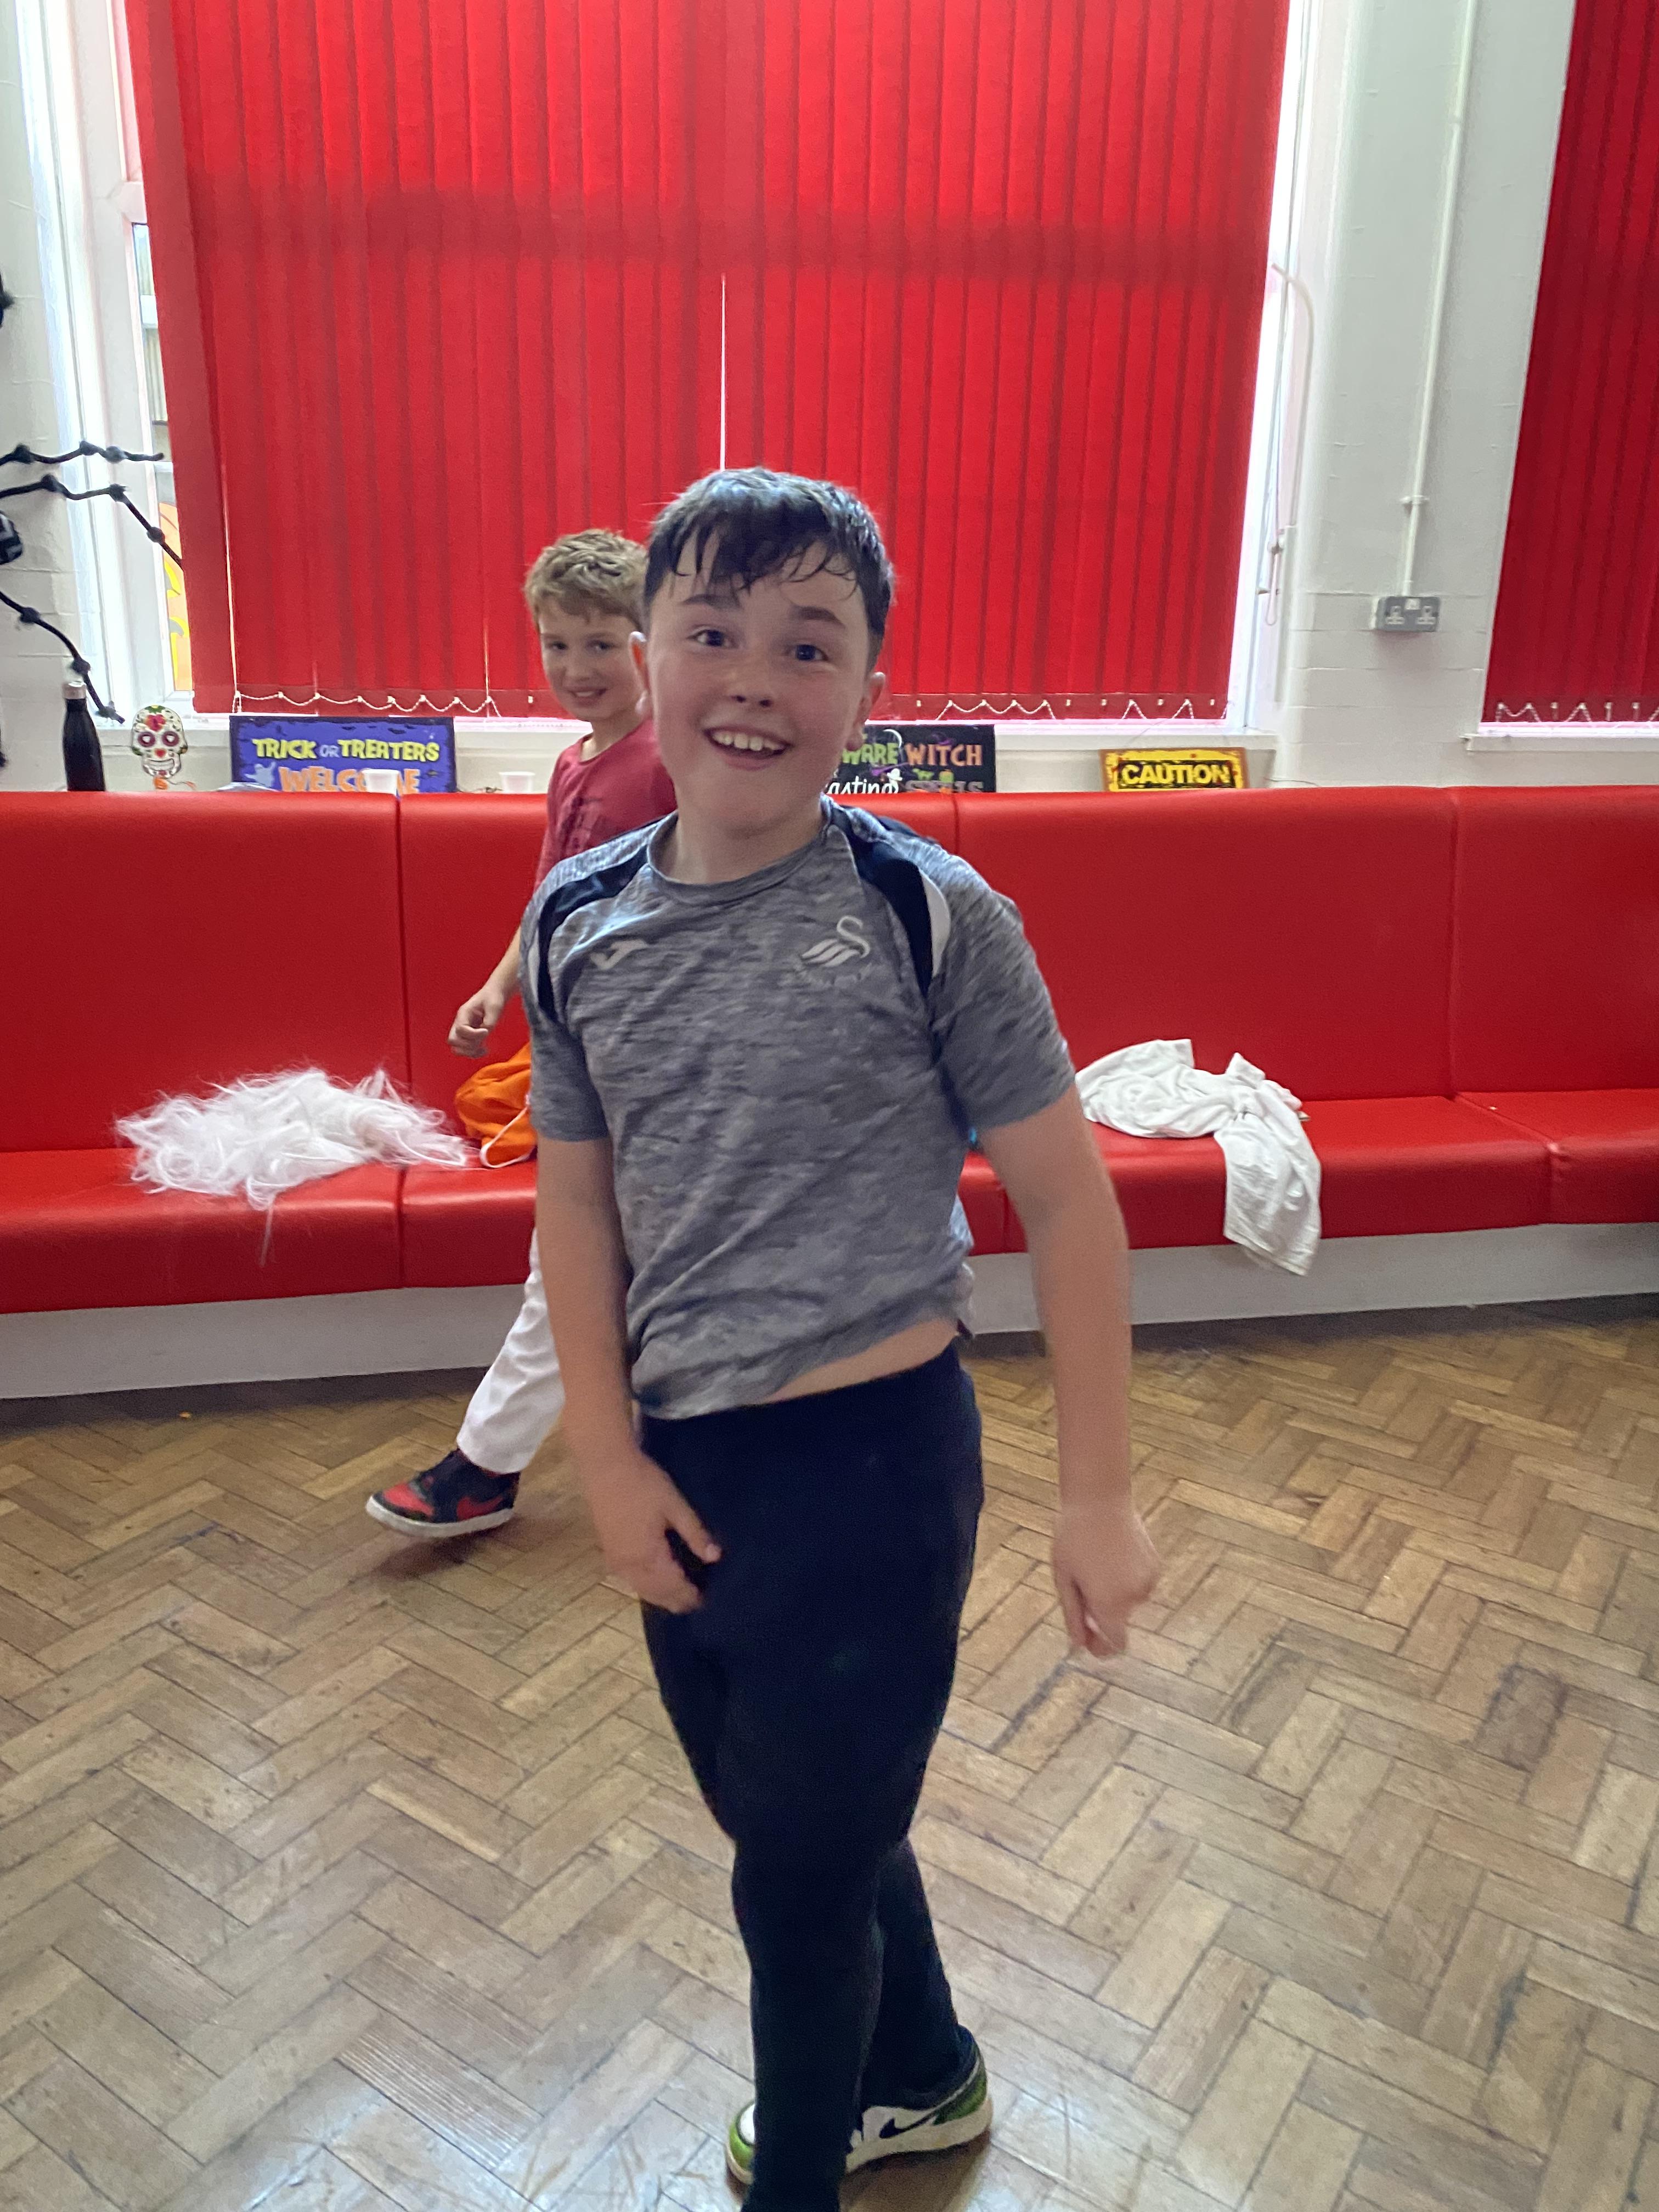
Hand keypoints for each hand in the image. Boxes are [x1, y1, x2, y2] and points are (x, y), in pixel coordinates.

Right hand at [450, 980, 507, 1056]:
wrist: (494, 995)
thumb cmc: (494, 998)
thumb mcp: (494, 1007)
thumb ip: (489, 1022)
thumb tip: (485, 1034)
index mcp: (464, 1013)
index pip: (460, 1029)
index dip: (473, 1034)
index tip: (486, 1032)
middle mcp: (460, 1022)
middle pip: (453, 1040)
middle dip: (468, 1045)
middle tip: (482, 1042)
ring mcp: (463, 1029)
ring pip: (457, 1047)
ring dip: (469, 1051)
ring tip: (484, 1049)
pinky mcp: (469, 1035)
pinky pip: (465, 1049)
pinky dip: (473, 1053)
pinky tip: (485, 1050)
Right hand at [582, 1445, 721, 1613]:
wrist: (605, 1466)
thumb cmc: (643, 1483)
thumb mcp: (674, 1505)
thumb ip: (694, 1533)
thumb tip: (715, 1557)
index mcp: (647, 1555)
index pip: (673, 1585)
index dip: (689, 1595)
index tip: (706, 1601)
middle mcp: (629, 1565)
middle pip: (656, 1593)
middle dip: (675, 1600)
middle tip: (696, 1605)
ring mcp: (616, 1560)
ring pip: (641, 1589)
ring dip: (660, 1597)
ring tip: (679, 1600)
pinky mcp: (609, 1552)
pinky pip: (631, 1580)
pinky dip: (646, 1587)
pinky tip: (655, 1584)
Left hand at [1052, 1496, 1160, 1657]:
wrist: (1099, 1499)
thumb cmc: (1072, 1538)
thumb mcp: (1064, 1579)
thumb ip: (1074, 1616)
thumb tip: (1079, 1645)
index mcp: (1109, 1604)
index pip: (1116, 1645)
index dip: (1102, 1648)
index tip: (1088, 1637)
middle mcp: (1134, 1598)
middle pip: (1120, 1621)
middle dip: (1102, 1613)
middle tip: (1081, 1584)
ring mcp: (1148, 1581)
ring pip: (1128, 1602)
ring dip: (1113, 1593)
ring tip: (1095, 1562)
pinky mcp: (1155, 1565)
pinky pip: (1138, 1584)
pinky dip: (1125, 1578)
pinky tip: (1112, 1554)